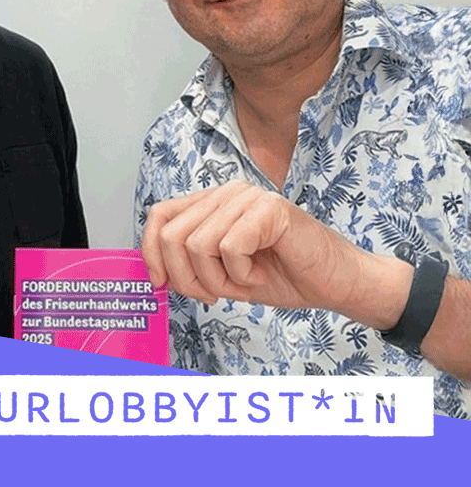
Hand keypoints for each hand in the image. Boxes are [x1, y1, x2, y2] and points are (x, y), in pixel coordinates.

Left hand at [142, 180, 365, 312]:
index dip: (150, 251)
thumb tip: (154, 273)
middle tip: (214, 295)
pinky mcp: (269, 209)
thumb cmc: (284, 276)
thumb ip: (189, 264)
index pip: (159, 214)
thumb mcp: (223, 273)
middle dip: (185, 278)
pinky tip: (260, 274)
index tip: (160, 283)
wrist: (336, 284)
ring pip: (197, 244)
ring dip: (216, 280)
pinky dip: (240, 275)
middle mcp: (227, 192)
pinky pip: (229, 248)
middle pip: (171, 234)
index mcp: (213, 202)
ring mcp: (248, 197)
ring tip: (243, 283)